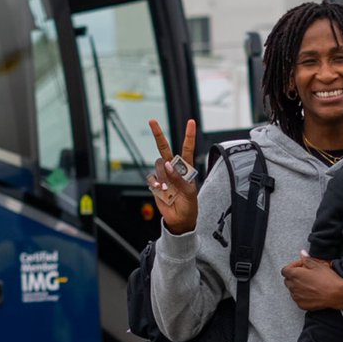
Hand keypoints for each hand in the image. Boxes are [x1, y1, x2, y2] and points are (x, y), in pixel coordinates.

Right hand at [148, 118, 197, 234]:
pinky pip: (152, 178)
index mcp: (186, 169)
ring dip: (163, 176)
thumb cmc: (189, 206)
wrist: (180, 220)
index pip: (187, 149)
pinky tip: (162, 190)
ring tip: (169, 189)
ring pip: (158, 165)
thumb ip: (179, 178)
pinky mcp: (155, 184)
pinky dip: (156, 184)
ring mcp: (164, 175)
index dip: (189, 136)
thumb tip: (169, 164)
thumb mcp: (189, 193)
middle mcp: (174, 169)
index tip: (191, 122)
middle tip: (152, 121)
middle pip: (165, 148)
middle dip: (158, 135)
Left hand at [281, 257, 342, 311]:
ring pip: (292, 290)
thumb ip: (307, 259)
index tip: (301, 266)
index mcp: (295, 275)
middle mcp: (293, 287)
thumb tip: (302, 253)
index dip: (292, 266)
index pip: (285, 270)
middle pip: (287, 280)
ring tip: (310, 284)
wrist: (336, 295)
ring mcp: (297, 297)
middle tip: (305, 274)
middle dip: (294, 276)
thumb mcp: (318, 265)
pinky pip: (298, 299)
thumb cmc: (327, 280)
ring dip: (297, 286)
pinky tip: (311, 292)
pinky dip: (302, 295)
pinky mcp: (301, 305)